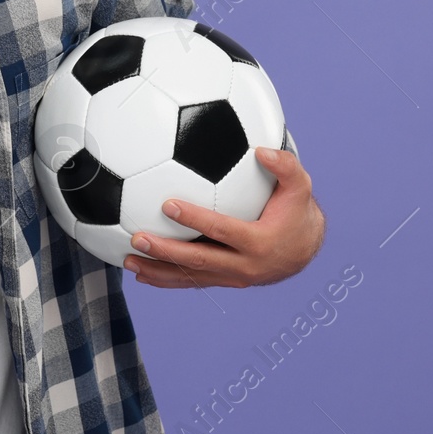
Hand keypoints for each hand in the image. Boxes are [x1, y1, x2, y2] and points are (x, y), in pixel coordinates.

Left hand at [123, 147, 324, 288]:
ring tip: (128, 261)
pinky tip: (140, 274)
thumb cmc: (297, 212)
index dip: (194, 219)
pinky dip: (166, 280)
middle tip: (137, 239)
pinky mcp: (224, 281)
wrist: (304, 249)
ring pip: (191, 277)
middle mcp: (245, 266)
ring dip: (158, 271)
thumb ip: (286, 166)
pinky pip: (192, 282)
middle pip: (199, 260)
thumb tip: (263, 150)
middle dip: (166, 251)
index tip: (167, 205)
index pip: (221, 230)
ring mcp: (233, 278)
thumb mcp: (300, 187)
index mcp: (259, 243)